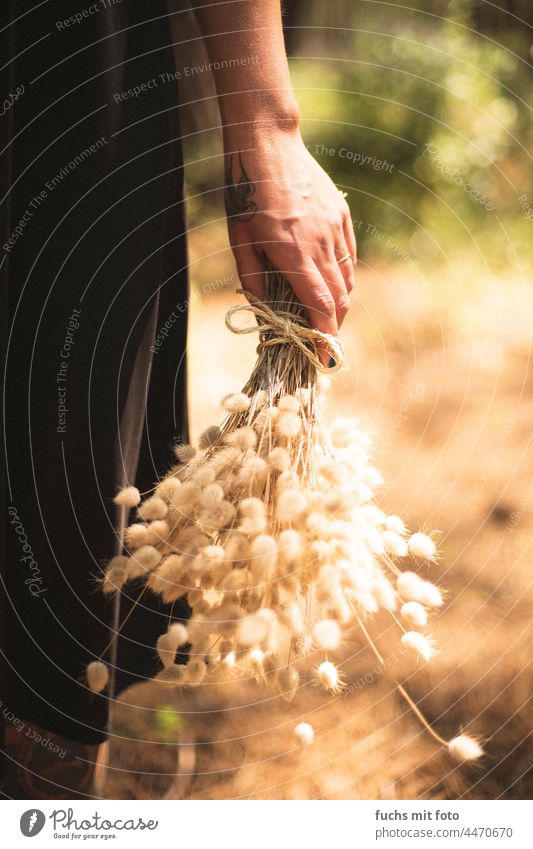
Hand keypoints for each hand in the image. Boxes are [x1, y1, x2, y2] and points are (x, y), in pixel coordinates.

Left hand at [223, 128, 355, 361]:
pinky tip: (331, 284)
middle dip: (334, 326)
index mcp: (292, 252)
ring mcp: (335, 227)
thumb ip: (254, 281)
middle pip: (340, 298)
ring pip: (348, 279)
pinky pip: (349, 257)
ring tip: (326, 317)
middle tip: (324, 343)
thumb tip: (266, 314)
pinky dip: (343, 277)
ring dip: (340, 304)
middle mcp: (320, 242)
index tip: (325, 358)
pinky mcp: (342, 216)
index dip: (325, 336)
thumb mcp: (239, 241)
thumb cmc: (245, 194)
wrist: (268, 143)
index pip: (320, 305)